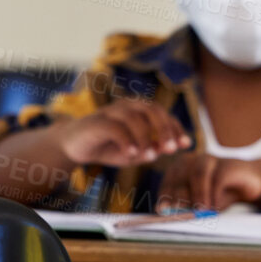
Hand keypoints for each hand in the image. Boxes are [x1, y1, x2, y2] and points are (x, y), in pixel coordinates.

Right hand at [51, 99, 190, 166]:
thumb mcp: (132, 152)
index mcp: (138, 111)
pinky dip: (127, 141)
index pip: (163, 114)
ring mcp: (110, 112)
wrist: (74, 146)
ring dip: (146, 137)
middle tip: (170, 149)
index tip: (186, 145)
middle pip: (152, 110)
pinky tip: (131, 153)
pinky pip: (115, 128)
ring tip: (149, 155)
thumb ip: (149, 151)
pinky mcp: (96, 122)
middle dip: (164, 129)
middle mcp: (126, 106)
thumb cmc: (107, 146)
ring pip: (135, 117)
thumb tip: (164, 150)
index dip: (176, 128)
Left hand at [157, 155, 260, 212]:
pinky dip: (214, 194)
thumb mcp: (202, 202)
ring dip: (198, 195)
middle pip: (180, 178)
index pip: (168, 183)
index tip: (162, 211)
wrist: (250, 183)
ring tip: (200, 211)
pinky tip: (214, 207)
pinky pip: (218, 179)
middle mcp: (191, 161)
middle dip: (180, 197)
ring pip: (198, 175)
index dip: (165, 197)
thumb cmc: (220, 194)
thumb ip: (189, 205)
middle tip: (181, 214)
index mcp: (178, 169)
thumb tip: (176, 214)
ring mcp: (209, 160)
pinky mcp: (227, 165)